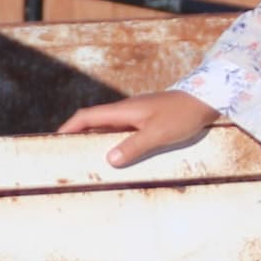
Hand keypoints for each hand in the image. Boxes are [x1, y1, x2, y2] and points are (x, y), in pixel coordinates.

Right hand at [58, 88, 221, 168]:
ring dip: (95, 139)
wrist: (205, 100)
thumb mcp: (158, 134)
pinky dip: (112, 141)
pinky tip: (116, 154)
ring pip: (108, 127)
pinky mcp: (147, 120)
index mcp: (124, 110)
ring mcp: (137, 115)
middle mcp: (126, 111)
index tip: (55, 139)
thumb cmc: (181, 115)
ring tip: (86, 157)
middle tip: (66, 151)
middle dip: (77, 134)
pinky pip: (122, 131)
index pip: (87, 117)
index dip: (69, 127)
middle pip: (94, 121)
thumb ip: (134, 146)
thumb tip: (109, 160)